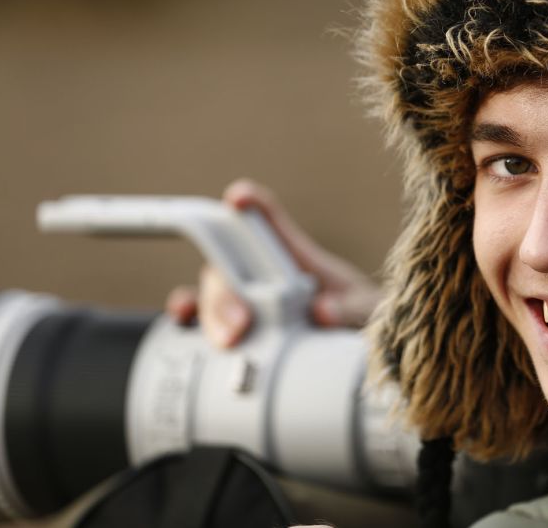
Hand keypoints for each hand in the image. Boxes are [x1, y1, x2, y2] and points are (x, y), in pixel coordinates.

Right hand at [166, 179, 381, 347]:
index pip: (271, 223)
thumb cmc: (359, 318)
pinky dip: (187, 323)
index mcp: (297, 259)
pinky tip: (185, 324)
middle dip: (228, 290)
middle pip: (230, 265)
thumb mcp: (363, 311)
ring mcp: (244, 303)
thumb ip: (348, 309)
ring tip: (229, 338)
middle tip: (241, 324)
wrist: (360, 348)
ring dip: (213, 311)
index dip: (253, 205)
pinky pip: (198, 322)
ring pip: (212, 293)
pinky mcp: (233, 332)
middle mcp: (263, 275)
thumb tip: (322, 312)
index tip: (238, 198)